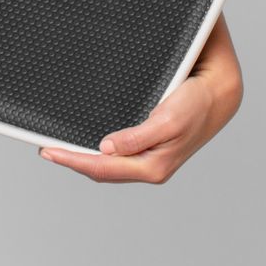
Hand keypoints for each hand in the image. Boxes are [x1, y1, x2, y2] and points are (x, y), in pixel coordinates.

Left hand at [38, 15, 244, 183]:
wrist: (219, 94)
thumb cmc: (195, 105)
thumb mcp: (168, 120)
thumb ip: (137, 137)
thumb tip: (106, 149)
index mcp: (152, 167)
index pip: (102, 168)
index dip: (73, 161)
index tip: (48, 150)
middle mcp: (149, 167)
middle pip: (102, 171)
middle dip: (73, 162)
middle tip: (46, 149)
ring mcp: (150, 159)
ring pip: (109, 166)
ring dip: (84, 159)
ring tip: (59, 148)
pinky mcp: (151, 148)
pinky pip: (118, 156)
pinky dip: (99, 152)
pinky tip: (88, 143)